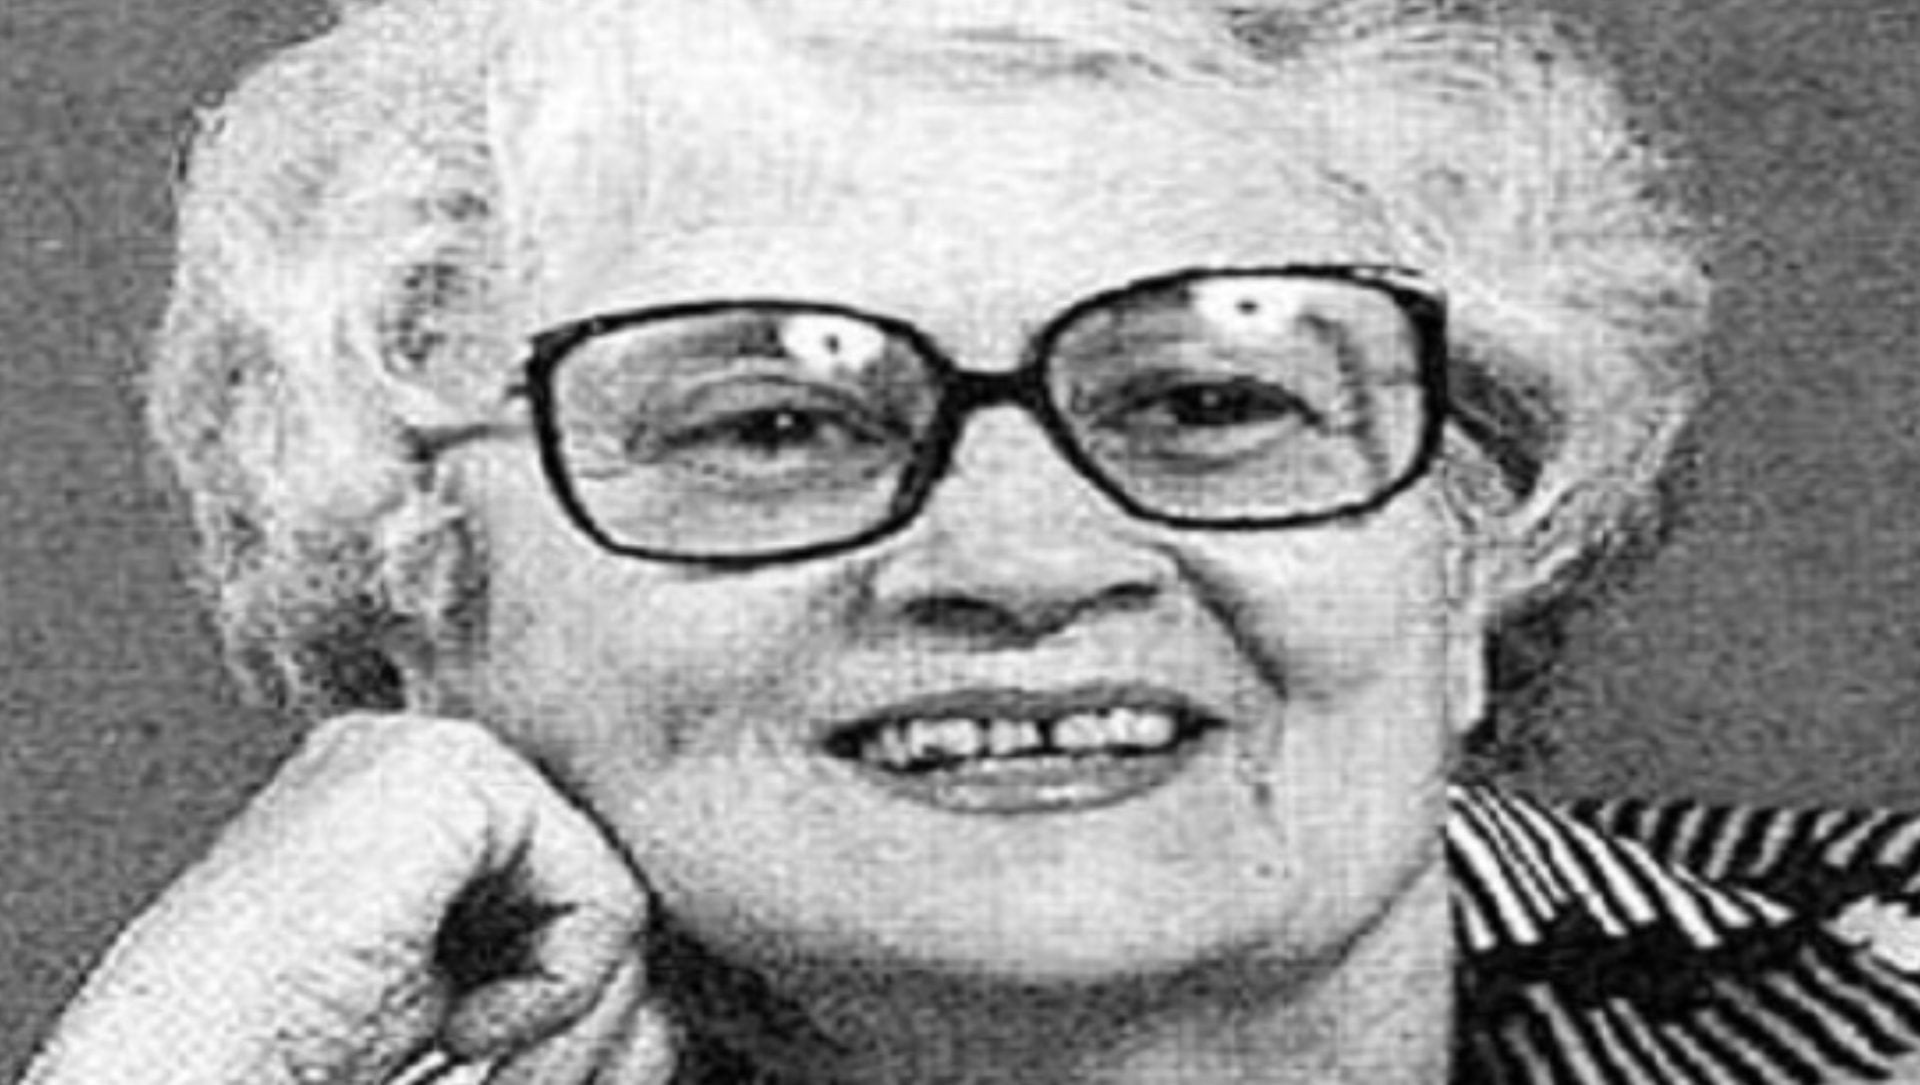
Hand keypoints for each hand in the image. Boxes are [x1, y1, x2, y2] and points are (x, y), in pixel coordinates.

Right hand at [24, 714, 669, 1084]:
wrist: (187, 1078)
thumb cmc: (302, 1060)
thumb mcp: (471, 1004)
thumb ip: (561, 963)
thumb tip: (666, 998)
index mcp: (413, 819)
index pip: (574, 880)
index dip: (571, 989)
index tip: (491, 1054)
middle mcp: (423, 769)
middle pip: (602, 883)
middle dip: (583, 1010)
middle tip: (488, 1064)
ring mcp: (429, 755)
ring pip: (614, 895)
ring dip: (571, 1016)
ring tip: (471, 1052)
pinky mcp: (448, 773)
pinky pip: (602, 895)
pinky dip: (555, 990)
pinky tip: (458, 1022)